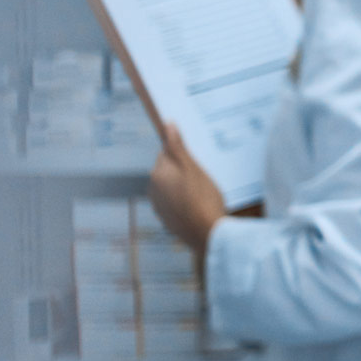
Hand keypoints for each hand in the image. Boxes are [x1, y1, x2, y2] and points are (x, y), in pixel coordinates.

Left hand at [149, 122, 227, 251]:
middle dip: (183, 170)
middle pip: (168, 170)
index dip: (184, 155)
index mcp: (158, 174)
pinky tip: (199, 206)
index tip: (198, 159)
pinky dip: (184, 202)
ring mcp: (159, 207)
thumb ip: (177, 147)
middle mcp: (153, 190)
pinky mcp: (167, 220)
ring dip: (184, 186)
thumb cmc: (203, 199)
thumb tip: (168, 125)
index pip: (167, 152)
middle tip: (203, 176)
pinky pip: (175, 203)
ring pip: (172, 187)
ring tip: (203, 192)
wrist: (207, 234)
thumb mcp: (193, 168)